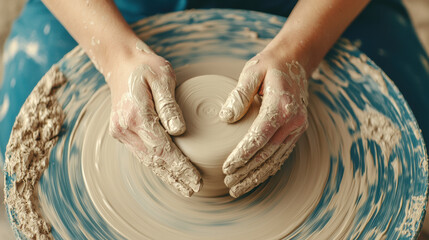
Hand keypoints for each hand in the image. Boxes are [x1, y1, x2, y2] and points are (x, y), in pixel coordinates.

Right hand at [107, 46, 201, 196]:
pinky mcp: (121, 132)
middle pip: (154, 160)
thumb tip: (179, 131)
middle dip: (175, 177)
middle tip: (194, 189)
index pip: (162, 149)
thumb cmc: (145, 67)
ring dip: (166, 175)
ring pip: (147, 160)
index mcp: (136, 114)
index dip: (180, 167)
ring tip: (184, 188)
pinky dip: (156, 165)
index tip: (196, 179)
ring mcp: (120, 131)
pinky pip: (141, 153)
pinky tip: (168, 174)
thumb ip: (169, 105)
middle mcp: (124, 127)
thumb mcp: (162, 77)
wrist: (120, 62)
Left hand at [219, 49, 308, 197]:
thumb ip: (239, 95)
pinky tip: (255, 177)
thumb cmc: (270, 65)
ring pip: (276, 159)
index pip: (259, 138)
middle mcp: (293, 120)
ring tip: (238, 188)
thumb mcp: (251, 72)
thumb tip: (226, 118)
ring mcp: (297, 127)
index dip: (242, 155)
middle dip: (247, 172)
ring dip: (257, 176)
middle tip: (229, 184)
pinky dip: (268, 168)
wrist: (295, 60)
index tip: (227, 168)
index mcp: (281, 106)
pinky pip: (281, 154)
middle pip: (267, 154)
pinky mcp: (296, 130)